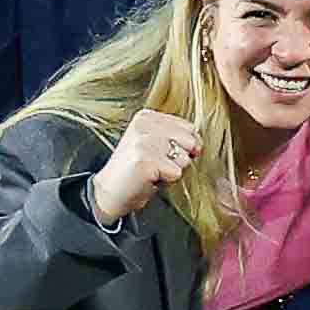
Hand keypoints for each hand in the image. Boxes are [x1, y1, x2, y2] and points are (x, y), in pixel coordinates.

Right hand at [86, 105, 205, 225]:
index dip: (185, 146)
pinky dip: (166, 181)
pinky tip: (148, 178)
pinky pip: (175, 173)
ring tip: (152, 171)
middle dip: (180, 158)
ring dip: (172, 170)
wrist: (109, 192)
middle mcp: (144, 125)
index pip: (189, 127)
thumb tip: (199, 143)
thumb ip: (176, 136)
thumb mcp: (155, 144)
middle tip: (157, 164)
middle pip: (190, 141)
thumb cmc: (137, 170)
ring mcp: (143, 141)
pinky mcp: (144, 159)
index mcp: (146, 117)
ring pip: (184, 158)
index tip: (163, 154)